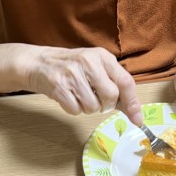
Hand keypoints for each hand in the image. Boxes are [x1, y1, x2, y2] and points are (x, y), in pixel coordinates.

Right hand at [26, 45, 141, 125]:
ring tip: (79, 96)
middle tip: (96, 101)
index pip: (125, 81)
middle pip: (110, 96)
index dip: (133, 103)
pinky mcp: (58, 86)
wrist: (39, 63)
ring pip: (93, 106)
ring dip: (87, 108)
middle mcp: (89, 62)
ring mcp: (72, 73)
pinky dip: (74, 109)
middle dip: (105, 106)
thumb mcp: (95, 67)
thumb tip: (132, 110)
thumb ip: (113, 84)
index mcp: (102, 56)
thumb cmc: (71, 67)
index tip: (137, 119)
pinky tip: (68, 97)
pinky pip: (75, 110)